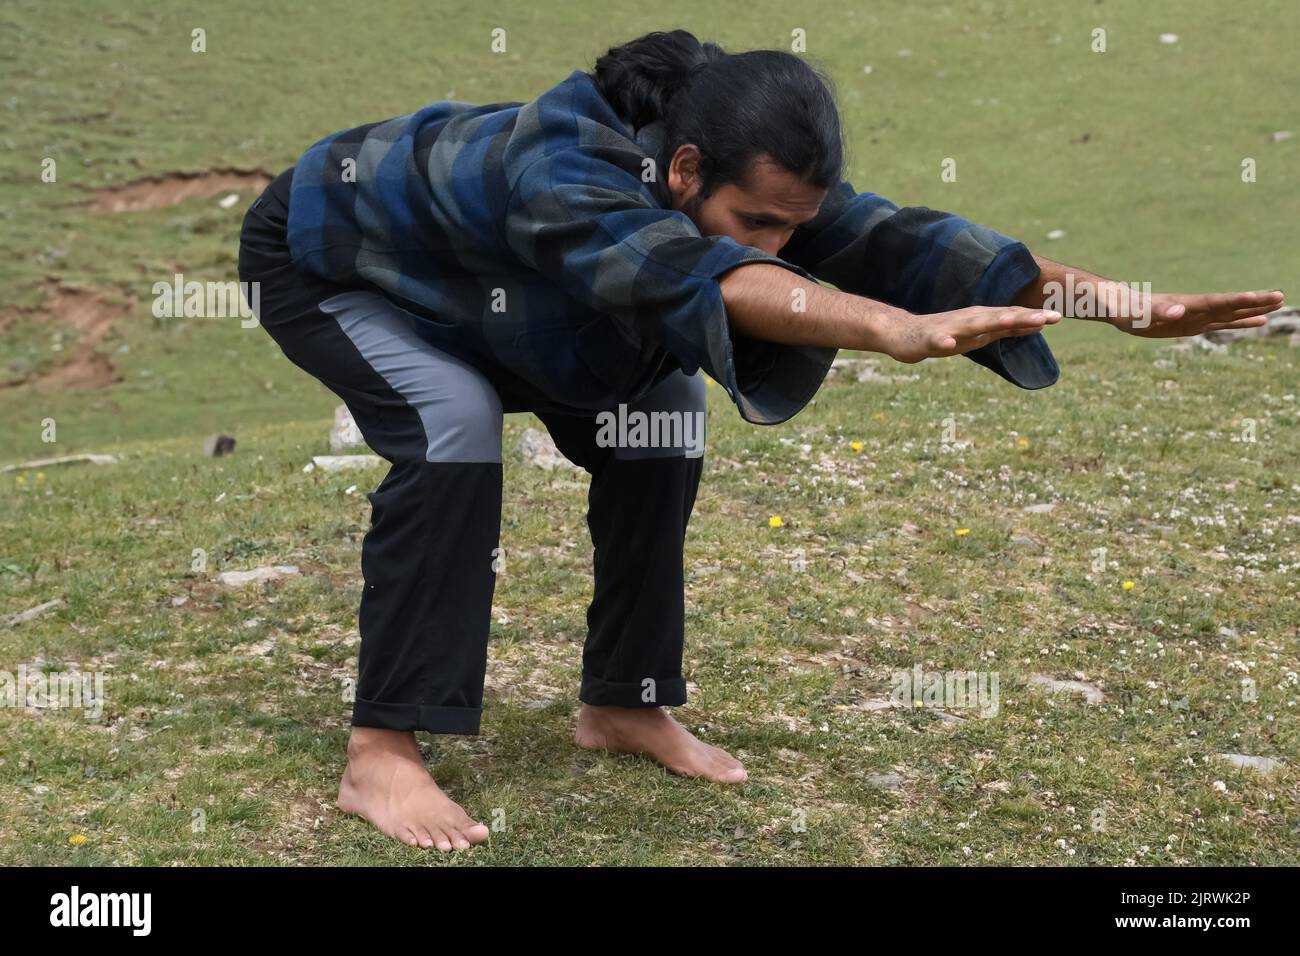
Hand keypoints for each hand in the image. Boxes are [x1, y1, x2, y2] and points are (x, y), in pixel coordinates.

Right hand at [884, 306, 1060, 363]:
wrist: (905, 334)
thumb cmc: (945, 334)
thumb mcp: (980, 334)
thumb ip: (1005, 329)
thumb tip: (1036, 325)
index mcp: (983, 319)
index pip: (1013, 317)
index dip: (1034, 318)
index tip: (1058, 317)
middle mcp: (970, 319)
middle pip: (1001, 318)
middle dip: (1023, 317)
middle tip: (1047, 318)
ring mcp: (950, 328)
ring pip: (974, 325)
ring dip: (992, 322)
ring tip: (1012, 322)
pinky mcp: (930, 339)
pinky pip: (938, 340)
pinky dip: (944, 341)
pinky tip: (949, 343)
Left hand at [1100, 284, 1284, 337]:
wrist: (1118, 307)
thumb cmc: (1126, 309)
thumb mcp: (1140, 313)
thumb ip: (1160, 311)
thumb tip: (1180, 311)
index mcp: (1187, 304)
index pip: (1220, 302)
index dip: (1243, 300)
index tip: (1267, 296)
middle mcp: (1195, 308)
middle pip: (1230, 305)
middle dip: (1255, 302)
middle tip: (1281, 296)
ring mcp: (1194, 316)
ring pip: (1229, 314)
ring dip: (1251, 311)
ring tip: (1277, 307)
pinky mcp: (1190, 325)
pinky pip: (1218, 324)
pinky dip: (1238, 323)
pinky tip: (1255, 322)